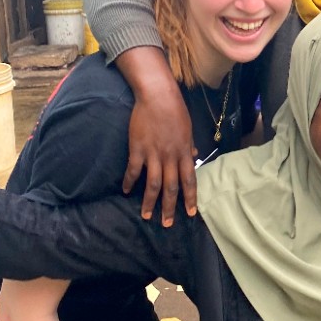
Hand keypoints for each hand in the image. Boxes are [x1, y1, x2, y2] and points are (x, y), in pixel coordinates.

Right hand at [122, 70, 196, 224]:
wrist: (157, 96)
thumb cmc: (175, 110)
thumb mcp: (188, 129)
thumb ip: (189, 146)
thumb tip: (194, 157)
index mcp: (184, 153)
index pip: (189, 180)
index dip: (190, 198)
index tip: (191, 213)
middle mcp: (170, 157)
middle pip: (171, 188)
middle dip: (169, 208)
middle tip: (166, 224)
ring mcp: (153, 154)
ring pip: (152, 184)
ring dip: (150, 202)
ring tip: (147, 216)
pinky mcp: (137, 149)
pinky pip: (133, 170)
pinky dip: (130, 182)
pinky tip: (126, 191)